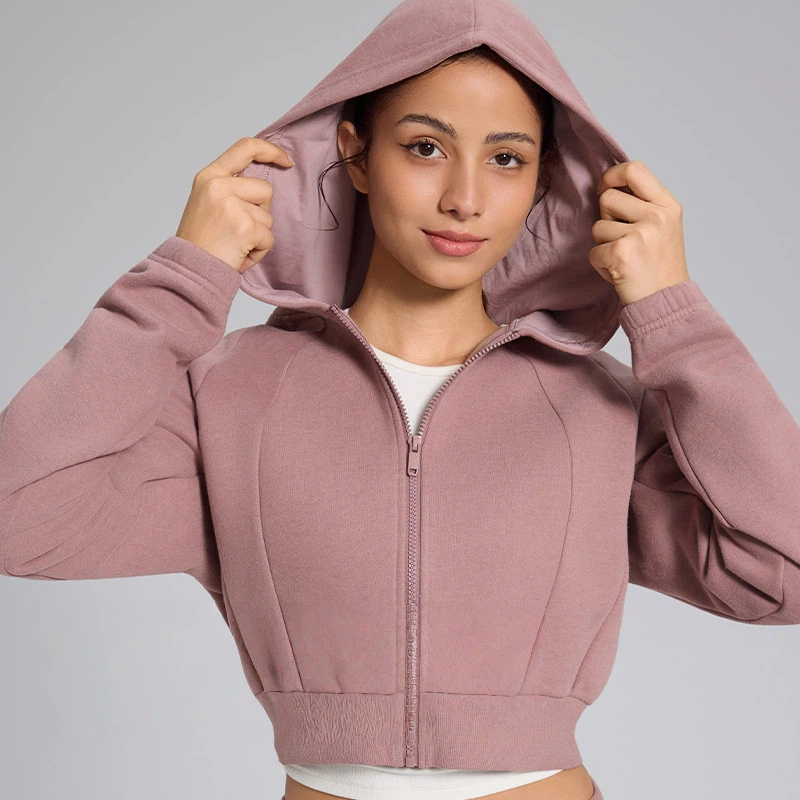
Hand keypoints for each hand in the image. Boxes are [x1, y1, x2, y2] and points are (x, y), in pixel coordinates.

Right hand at [175, 136, 294, 273]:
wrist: (187, 270)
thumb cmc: (199, 244)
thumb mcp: (207, 203)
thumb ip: (230, 189)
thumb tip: (262, 188)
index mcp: (209, 177)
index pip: (245, 148)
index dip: (270, 151)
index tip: (286, 160)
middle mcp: (218, 186)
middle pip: (265, 190)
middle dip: (261, 213)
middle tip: (238, 231)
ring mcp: (231, 205)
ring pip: (269, 217)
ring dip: (259, 235)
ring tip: (235, 245)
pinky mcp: (245, 227)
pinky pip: (268, 238)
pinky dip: (259, 252)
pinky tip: (239, 255)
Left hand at [590, 160, 689, 306]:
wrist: (666, 303)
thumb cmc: (659, 268)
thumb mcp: (663, 228)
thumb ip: (642, 205)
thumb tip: (609, 187)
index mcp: (668, 206)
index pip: (634, 169)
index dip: (612, 176)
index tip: (604, 188)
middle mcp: (657, 216)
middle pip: (608, 198)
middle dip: (606, 218)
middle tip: (623, 240)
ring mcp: (641, 234)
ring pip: (597, 226)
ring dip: (603, 245)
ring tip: (625, 259)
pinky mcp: (622, 253)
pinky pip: (594, 251)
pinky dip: (601, 265)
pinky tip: (620, 273)